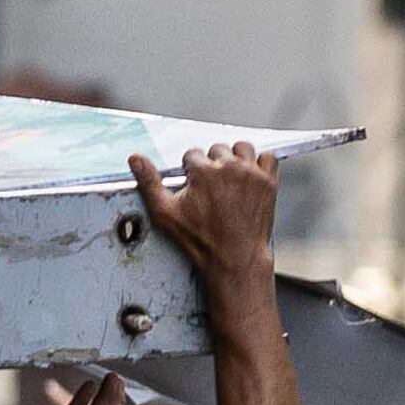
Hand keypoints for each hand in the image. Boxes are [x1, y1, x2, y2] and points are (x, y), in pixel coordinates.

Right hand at [128, 144, 282, 294]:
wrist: (234, 256)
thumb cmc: (200, 239)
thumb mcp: (165, 213)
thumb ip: (149, 182)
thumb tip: (135, 159)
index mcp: (204, 171)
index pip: (193, 155)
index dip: (190, 171)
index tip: (194, 186)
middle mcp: (230, 167)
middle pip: (217, 149)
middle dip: (212, 165)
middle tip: (211, 188)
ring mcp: (252, 173)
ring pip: (242, 148)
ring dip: (235, 158)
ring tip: (229, 178)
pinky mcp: (268, 181)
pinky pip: (267, 157)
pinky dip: (259, 164)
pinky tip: (249, 177)